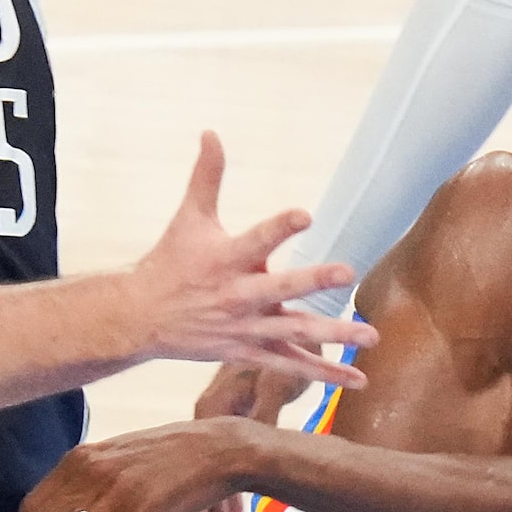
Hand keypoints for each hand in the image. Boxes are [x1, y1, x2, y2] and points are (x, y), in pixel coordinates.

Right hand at [128, 133, 374, 385]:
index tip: (306, 214)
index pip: (255, 239)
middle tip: (347, 273)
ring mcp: (246, 329)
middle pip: (280, 290)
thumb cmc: (171, 262)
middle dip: (313, 281)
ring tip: (370, 336)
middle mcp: (238, 296)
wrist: (141, 318)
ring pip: (294, 334)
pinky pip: (291, 367)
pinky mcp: (250, 353)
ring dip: (334, 337)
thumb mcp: (189, 217)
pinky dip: (324, 375)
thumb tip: (211, 132)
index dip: (279, 227)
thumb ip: (207, 177)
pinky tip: (357, 380)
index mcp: (225, 259)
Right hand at [180, 362, 316, 511]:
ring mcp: (217, 427)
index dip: (192, 506)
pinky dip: (224, 495)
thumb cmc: (278, 354)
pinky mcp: (230, 429)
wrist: (282, 329)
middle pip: (195, 478)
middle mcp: (208, 422)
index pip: (192, 466)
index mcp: (212, 409)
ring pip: (208, 478)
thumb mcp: (274, 384)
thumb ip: (264, 413)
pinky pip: (221, 470)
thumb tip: (256, 446)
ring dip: (210, 511)